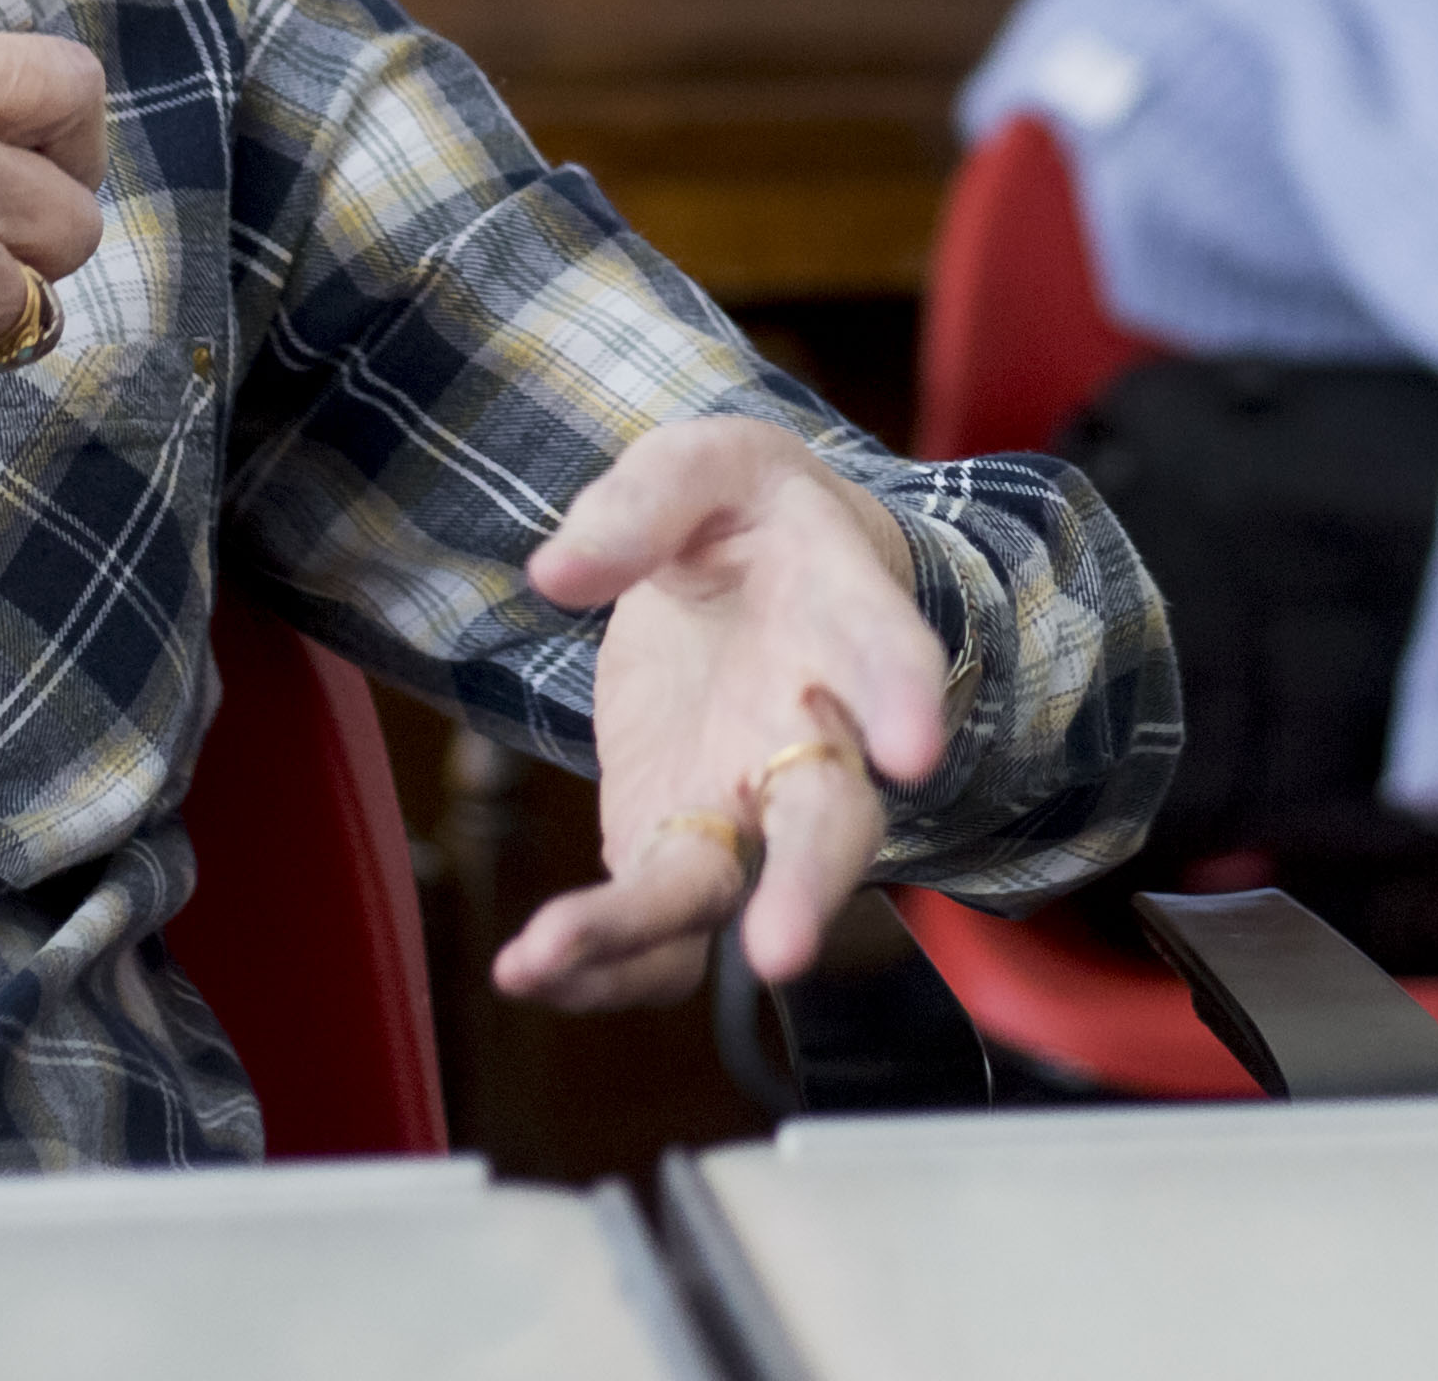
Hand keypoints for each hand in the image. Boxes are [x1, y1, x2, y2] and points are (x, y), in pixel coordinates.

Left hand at [490, 417, 952, 1011]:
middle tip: (778, 950)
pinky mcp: (677, 844)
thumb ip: (645, 501)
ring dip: (644, 938)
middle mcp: (813, 736)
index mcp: (842, 619)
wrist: (743, 576)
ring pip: (725, 896)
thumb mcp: (703, 467)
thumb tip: (558, 571)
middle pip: (832, 824)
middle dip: (805, 887)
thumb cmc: (743, 515)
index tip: (912, 752)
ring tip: (546, 958)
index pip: (889, 657)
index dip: (907, 701)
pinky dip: (597, 962)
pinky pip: (655, 929)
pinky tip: (525, 970)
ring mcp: (747, 807)